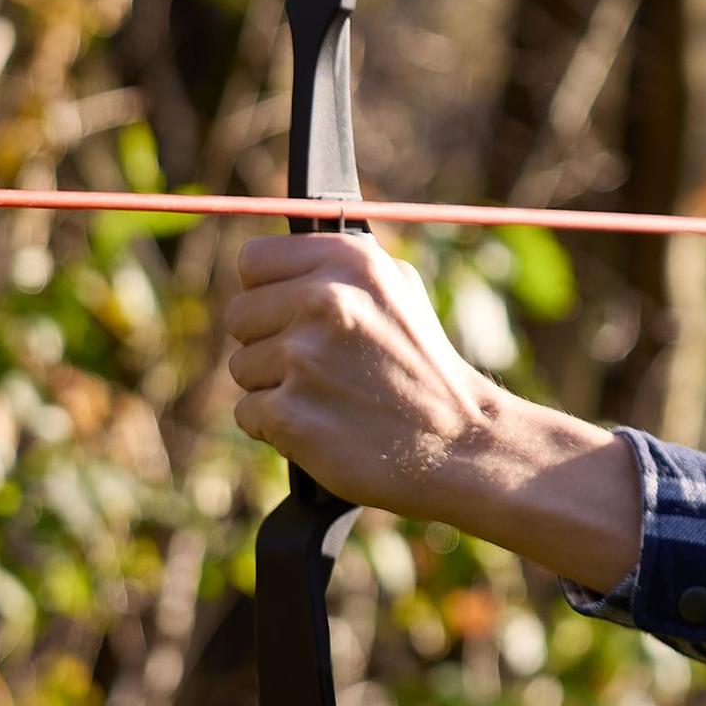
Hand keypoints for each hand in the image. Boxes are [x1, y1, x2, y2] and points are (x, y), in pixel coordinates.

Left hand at [223, 231, 644, 590]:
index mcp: (352, 262)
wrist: (465, 446)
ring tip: (333, 399)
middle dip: (270, 343)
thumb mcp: (401, 293)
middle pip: (239, 316)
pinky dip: (278, 428)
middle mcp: (326, 301)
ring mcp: (305, 358)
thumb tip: (270, 259)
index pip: (253, 261)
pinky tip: (324, 428)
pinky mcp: (291, 412)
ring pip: (241, 368)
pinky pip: (248, 414)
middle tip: (324, 367)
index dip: (270, 291)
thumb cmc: (428, 370)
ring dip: (276, 388)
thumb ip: (338, 268)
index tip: (295, 315)